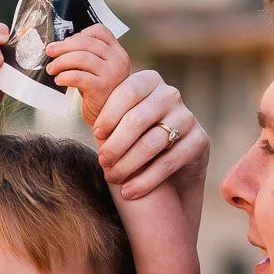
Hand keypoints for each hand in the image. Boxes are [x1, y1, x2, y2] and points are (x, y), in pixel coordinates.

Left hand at [46, 25, 131, 126]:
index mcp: (117, 53)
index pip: (100, 31)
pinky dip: (65, 76)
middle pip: (86, 42)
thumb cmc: (99, 95)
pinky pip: (78, 76)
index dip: (80, 34)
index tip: (67, 42)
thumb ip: (87, 57)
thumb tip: (60, 46)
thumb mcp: (98, 71)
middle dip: (63, 46)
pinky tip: (59, 80)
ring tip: (52, 69)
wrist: (109, 122)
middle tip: (50, 52)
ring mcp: (111, 74)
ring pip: (81, 57)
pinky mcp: (102, 88)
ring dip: (61, 61)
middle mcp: (118, 60)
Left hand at [93, 70, 210, 205]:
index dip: (109, 113)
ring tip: (112, 177)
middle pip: (138, 119)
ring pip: (152, 143)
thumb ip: (104, 110)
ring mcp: (187, 117)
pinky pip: (167, 163)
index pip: (127, 91)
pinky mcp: (199, 141)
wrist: (174, 156)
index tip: (96, 134)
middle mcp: (170, 94)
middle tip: (102, 162)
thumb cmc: (137, 134)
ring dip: (127, 164)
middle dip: (116, 144)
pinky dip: (145, 180)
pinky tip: (129, 191)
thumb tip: (74, 97)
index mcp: (149, 81)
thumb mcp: (121, 117)